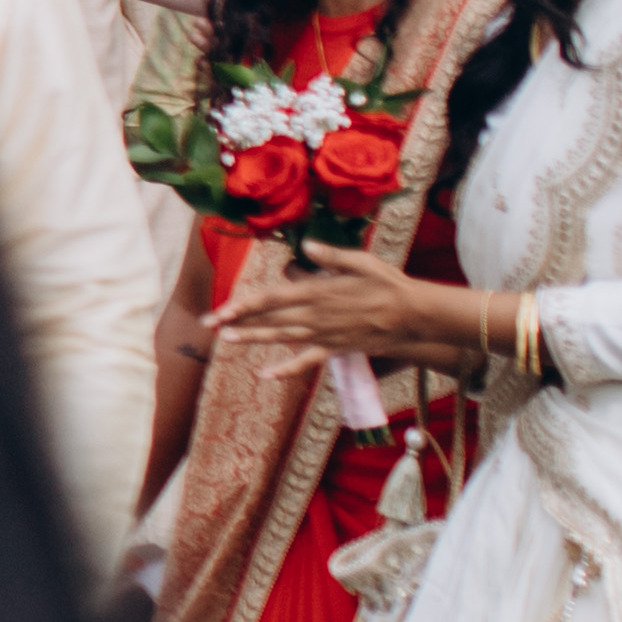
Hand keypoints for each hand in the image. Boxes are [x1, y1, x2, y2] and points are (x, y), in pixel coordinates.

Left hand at [209, 237, 486, 367]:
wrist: (414, 315)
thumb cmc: (388, 283)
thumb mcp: (361, 262)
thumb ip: (330, 256)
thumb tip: (305, 246)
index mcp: (317, 292)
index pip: (271, 298)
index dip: (243, 304)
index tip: (220, 308)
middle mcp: (315, 315)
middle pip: (269, 319)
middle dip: (236, 320)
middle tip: (207, 323)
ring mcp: (324, 334)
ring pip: (281, 338)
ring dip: (252, 338)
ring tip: (225, 339)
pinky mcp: (335, 348)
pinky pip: (306, 361)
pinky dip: (286, 369)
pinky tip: (265, 375)